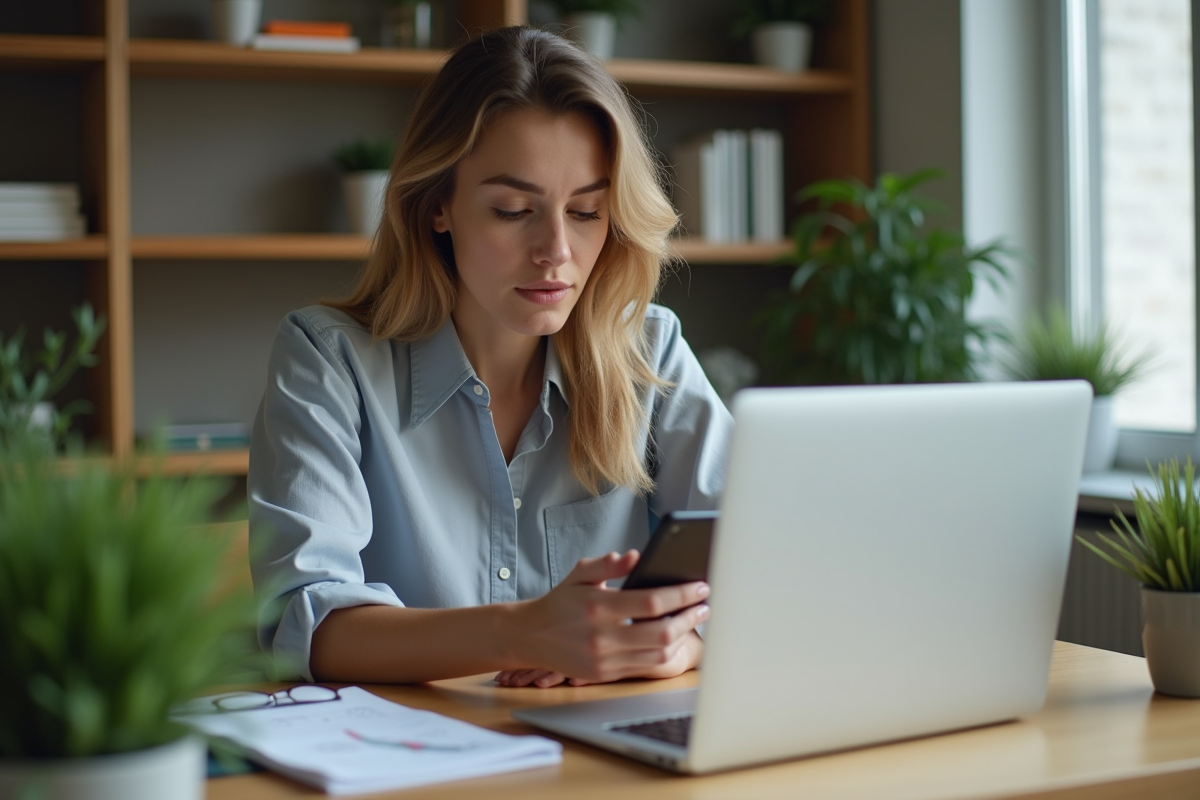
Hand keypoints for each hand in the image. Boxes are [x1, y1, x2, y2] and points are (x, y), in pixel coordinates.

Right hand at [495, 551, 707, 686]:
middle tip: (705, 605)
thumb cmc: (559, 603)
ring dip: (682, 637)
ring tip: (692, 619)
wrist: (531, 636)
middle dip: (689, 618)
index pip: (650, 602)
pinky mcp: (605, 674)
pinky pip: (644, 666)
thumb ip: (607, 566)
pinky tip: (673, 638)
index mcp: (598, 606)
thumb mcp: (579, 575)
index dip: (681, 595)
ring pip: (657, 654)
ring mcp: (604, 659)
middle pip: (660, 632)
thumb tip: (634, 556)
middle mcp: (602, 636)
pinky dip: (664, 652)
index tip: (700, 587)